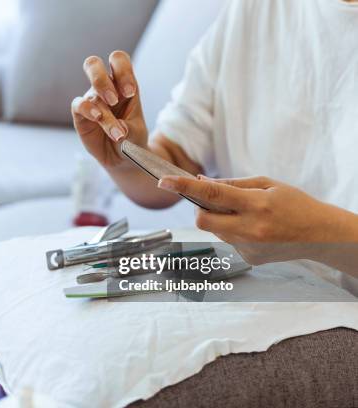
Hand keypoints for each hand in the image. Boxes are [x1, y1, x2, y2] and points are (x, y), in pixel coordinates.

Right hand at [71, 50, 147, 168]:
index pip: (118, 61)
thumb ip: (130, 129)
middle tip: (114, 100)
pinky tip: (98, 119)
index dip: (123, 71)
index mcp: (123, 83)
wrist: (121, 157)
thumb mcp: (138, 133)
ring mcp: (91, 100)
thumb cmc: (131, 138)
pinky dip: (88, 111)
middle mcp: (105, 88)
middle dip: (101, 80)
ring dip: (104, 112)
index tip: (130, 93)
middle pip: (94, 65)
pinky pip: (78, 105)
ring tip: (116, 131)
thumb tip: (118, 129)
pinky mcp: (80, 115)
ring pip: (90, 94)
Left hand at [157, 175, 356, 264]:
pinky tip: (254, 229)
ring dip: (219, 220)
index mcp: (256, 206)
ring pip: (214, 231)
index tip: (164, 181)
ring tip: (245, 214)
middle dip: (200, 210)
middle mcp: (250, 230)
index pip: (212, 195)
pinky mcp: (248, 259)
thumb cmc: (295, 204)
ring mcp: (248, 248)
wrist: (320, 235)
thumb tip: (201, 183)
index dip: (184, 187)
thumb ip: (232, 184)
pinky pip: (227, 240)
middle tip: (213, 202)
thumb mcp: (267, 184)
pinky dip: (232, 231)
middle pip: (202, 221)